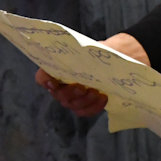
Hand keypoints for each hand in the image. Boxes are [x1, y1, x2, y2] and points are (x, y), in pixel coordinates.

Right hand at [35, 32, 150, 116]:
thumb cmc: (102, 53)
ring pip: (71, 105)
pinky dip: (94, 107)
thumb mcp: (95, 48)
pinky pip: (85, 111)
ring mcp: (72, 97)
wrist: (117, 61)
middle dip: (70, 92)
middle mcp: (62, 84)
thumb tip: (91, 51)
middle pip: (58, 95)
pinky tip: (103, 98)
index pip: (42, 76)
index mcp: (59, 68)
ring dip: (84, 101)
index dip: (44, 80)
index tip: (52, 82)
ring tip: (97, 92)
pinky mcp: (85, 105)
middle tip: (82, 87)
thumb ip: (88, 50)